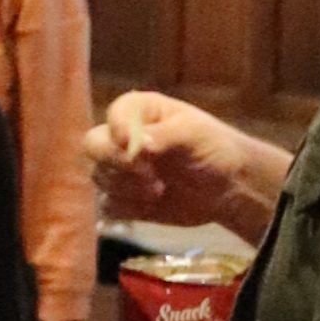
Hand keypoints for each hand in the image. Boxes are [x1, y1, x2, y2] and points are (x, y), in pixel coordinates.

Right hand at [88, 90, 287, 238]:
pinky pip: (108, 205)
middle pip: (94, 145)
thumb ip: (164, 136)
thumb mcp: (194, 134)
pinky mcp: (124, 198)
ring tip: (160, 190)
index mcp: (141, 112)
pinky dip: (128, 207)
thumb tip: (137, 146)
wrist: (226, 189)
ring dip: (128, 188)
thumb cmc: (213, 149)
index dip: (117, 129)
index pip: (114, 113)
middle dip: (116, 162)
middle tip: (148, 174)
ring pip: (100, 178)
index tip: (131, 145)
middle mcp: (125, 138)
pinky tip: (153, 204)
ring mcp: (121, 169)